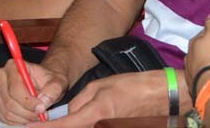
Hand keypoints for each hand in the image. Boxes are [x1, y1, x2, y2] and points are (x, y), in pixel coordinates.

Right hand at [0, 61, 68, 124]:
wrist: (42, 83)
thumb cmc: (48, 81)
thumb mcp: (57, 82)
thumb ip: (52, 91)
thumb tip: (42, 103)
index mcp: (12, 66)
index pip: (15, 88)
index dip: (28, 102)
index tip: (41, 108)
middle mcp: (0, 76)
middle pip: (9, 102)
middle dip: (27, 112)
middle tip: (41, 115)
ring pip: (7, 112)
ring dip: (23, 118)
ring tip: (36, 115)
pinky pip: (3, 117)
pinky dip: (17, 121)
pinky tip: (27, 117)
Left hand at [42, 71, 171, 126]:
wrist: (161, 97)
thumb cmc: (132, 87)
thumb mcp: (101, 86)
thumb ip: (80, 102)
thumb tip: (68, 114)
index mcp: (96, 114)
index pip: (63, 126)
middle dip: (60, 126)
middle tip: (48, 121)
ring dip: (76, 123)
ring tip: (83, 111)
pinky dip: (87, 124)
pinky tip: (93, 116)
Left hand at [186, 15, 209, 91]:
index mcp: (193, 43)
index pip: (202, 35)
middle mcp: (188, 56)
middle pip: (199, 50)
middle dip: (207, 50)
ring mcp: (190, 71)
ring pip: (199, 63)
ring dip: (206, 63)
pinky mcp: (194, 84)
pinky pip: (201, 75)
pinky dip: (206, 74)